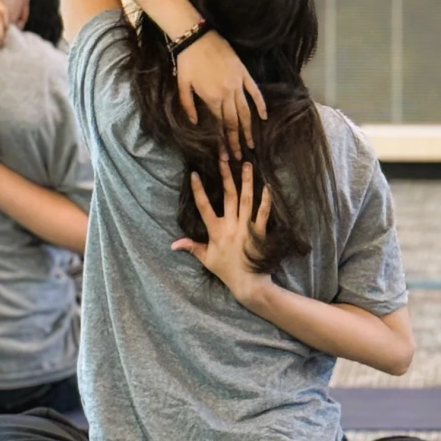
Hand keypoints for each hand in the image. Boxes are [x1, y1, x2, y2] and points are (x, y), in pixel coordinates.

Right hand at [172, 151, 272, 305]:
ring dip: (247, 181)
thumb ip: (192, 247)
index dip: (198, 190)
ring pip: (247, 200)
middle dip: (226, 176)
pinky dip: (266, 200)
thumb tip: (173, 243)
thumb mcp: (206, 259)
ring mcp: (246, 227)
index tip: (194, 174)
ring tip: (248, 165)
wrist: (247, 282)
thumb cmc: (225, 270)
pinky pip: (263, 213)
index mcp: (215, 231)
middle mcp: (231, 225)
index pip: (204, 207)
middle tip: (225, 158)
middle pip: (228, 196)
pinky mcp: (260, 231)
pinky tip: (267, 186)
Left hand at [175, 32, 266, 159]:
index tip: (227, 156)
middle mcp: (227, 94)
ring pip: (246, 110)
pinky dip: (260, 105)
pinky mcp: (243, 74)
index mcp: (211, 98)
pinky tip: (263, 117)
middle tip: (242, 156)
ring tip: (252, 143)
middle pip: (235, 121)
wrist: (197, 37)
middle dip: (238, 141)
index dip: (224, 141)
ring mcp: (238, 84)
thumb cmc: (186, 61)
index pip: (220, 125)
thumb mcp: (182, 85)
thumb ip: (188, 106)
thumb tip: (196, 123)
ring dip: (249, 128)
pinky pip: (254, 92)